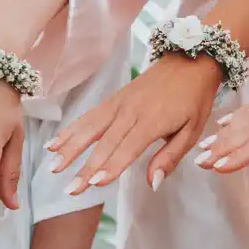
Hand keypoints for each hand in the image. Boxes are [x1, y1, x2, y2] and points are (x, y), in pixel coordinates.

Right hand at [48, 57, 222, 195]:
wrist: (190, 59)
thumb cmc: (194, 98)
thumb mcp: (192, 130)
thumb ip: (170, 157)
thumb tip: (153, 183)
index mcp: (153, 121)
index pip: (128, 148)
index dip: (111, 166)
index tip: (94, 184)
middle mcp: (130, 111)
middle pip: (104, 143)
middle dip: (86, 168)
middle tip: (70, 190)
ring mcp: (118, 103)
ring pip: (89, 128)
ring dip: (70, 148)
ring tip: (53, 167)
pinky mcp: (113, 99)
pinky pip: (88, 116)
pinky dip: (70, 129)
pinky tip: (55, 142)